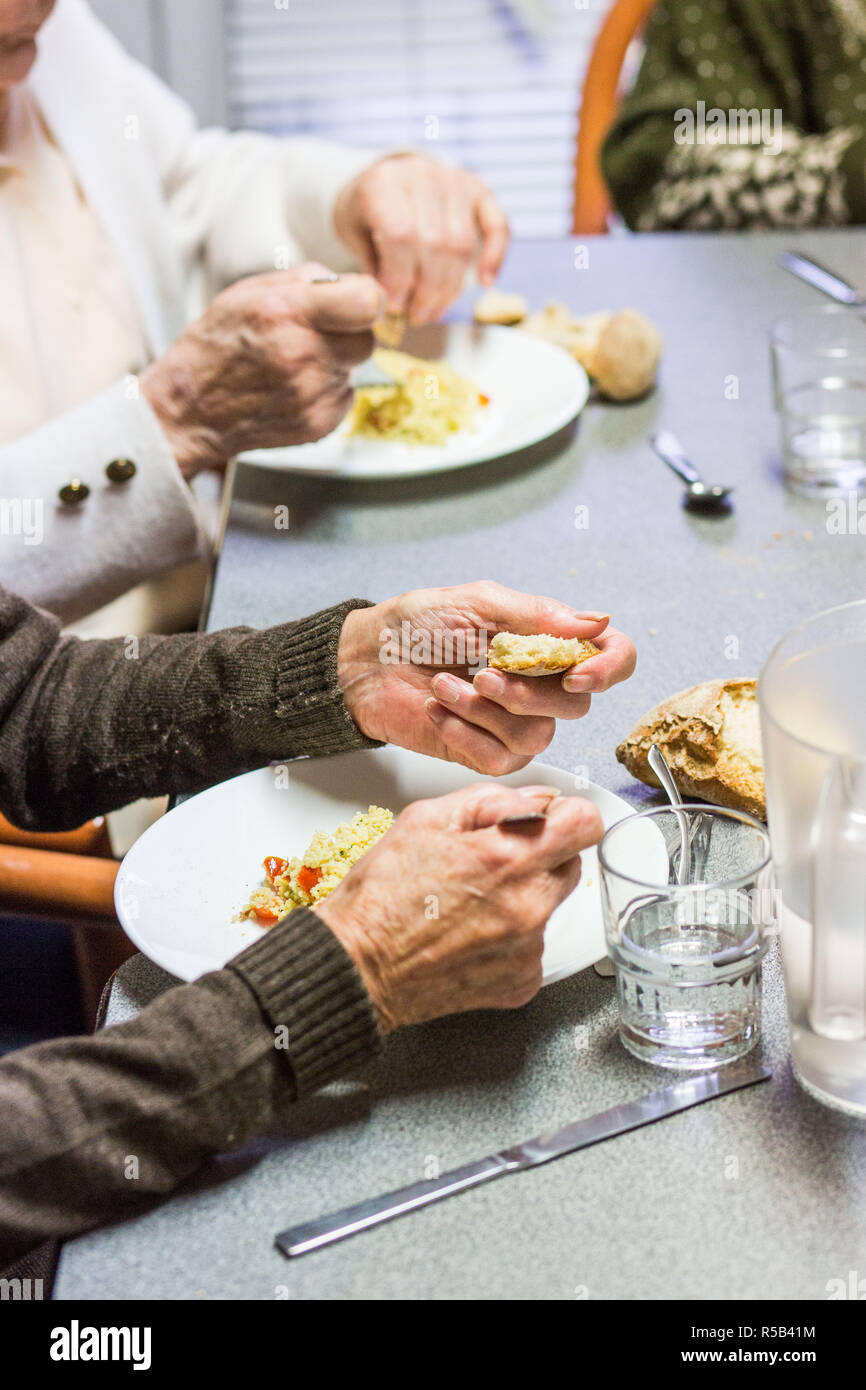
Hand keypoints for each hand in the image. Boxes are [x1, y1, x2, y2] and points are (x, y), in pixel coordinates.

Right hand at [140, 263, 382, 477]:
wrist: (191, 410)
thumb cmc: (217, 345)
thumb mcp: (247, 292)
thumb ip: (302, 280)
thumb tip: (345, 282)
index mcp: (285, 312)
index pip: (367, 302)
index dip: (368, 299)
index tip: (355, 303)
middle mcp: (302, 355)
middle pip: (367, 339)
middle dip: (350, 333)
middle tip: (317, 335)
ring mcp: (311, 394)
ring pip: (354, 369)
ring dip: (335, 362)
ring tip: (295, 363)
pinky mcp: (318, 424)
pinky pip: (345, 397)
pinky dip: (327, 391)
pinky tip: (293, 388)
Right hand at [314, 782, 601, 1030]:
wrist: (357, 968)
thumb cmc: (381, 896)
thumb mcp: (425, 819)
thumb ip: (492, 801)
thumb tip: (538, 799)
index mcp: (507, 857)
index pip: (585, 823)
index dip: (565, 817)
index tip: (547, 823)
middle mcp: (528, 904)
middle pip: (570, 865)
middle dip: (539, 858)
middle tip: (490, 866)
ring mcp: (529, 948)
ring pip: (550, 907)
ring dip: (524, 899)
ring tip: (471, 906)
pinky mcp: (523, 981)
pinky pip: (534, 947)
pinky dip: (510, 940)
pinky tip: (470, 937)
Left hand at [333, 154, 508, 323]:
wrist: (385, 178)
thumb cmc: (366, 213)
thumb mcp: (352, 234)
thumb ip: (372, 267)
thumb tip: (392, 306)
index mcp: (384, 182)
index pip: (401, 236)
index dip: (399, 279)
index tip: (393, 306)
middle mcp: (423, 175)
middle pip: (435, 245)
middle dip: (426, 291)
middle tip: (416, 316)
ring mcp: (454, 180)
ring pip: (462, 245)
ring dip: (450, 288)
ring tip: (433, 309)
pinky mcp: (479, 190)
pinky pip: (498, 226)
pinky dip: (496, 256)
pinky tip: (485, 282)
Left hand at [338, 580, 636, 775]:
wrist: (367, 660)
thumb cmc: (418, 625)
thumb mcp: (478, 604)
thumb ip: (538, 615)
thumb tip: (598, 621)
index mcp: (548, 643)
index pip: (612, 657)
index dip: (608, 668)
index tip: (577, 674)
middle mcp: (541, 686)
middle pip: (576, 706)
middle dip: (528, 694)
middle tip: (482, 674)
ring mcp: (515, 724)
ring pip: (536, 736)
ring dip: (484, 711)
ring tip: (443, 686)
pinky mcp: (485, 753)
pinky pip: (499, 758)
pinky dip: (463, 732)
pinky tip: (437, 709)